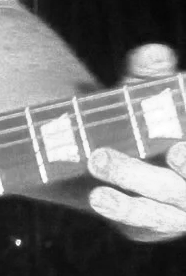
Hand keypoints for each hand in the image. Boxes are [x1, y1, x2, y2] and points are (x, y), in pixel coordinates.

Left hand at [88, 41, 185, 240]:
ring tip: (100, 160)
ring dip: (136, 181)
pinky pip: (144, 220)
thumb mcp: (144, 93)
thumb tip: (152, 53)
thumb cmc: (141, 116)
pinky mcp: (155, 222)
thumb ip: (149, 75)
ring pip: (168, 204)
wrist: (112, 150)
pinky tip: (99, 197)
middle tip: (174, 150)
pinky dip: (123, 208)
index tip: (184, 146)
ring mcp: (181, 207)